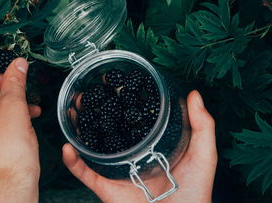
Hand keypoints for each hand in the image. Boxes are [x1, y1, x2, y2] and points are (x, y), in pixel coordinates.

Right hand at [62, 90, 216, 202]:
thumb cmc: (195, 192)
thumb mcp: (203, 155)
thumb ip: (203, 127)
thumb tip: (194, 95)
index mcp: (149, 143)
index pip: (132, 115)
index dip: (122, 97)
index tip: (115, 80)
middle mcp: (130, 153)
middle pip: (108, 126)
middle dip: (95, 108)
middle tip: (88, 90)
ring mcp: (116, 169)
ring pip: (92, 145)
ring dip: (79, 127)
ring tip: (72, 110)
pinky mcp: (106, 186)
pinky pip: (85, 173)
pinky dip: (73, 162)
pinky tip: (68, 147)